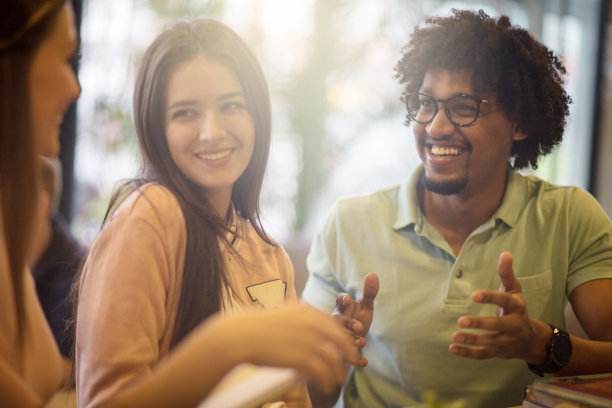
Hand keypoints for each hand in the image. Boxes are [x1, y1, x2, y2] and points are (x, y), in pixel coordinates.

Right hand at [213, 304, 359, 393]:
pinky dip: (327, 381)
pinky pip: (322, 372)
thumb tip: (313, 323)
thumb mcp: (284, 313)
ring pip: (333, 359)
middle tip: (352, 363)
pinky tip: (326, 386)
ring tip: (338, 380)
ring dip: (338, 372)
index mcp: (308, 312)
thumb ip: (301, 316)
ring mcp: (307, 341)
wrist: (242, 336)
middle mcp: (311, 325)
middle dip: (349, 354)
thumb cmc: (259, 327)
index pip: (335, 325)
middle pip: (341, 341)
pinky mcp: (300, 359)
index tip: (347, 347)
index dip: (344, 337)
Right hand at [332, 273, 378, 365]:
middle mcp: (337, 322)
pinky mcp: (342, 353)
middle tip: (359, 327)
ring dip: (351, 341)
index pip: (340, 301)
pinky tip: (364, 362)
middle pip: (339, 321)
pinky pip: (347, 358)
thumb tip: (373, 274)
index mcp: (342, 309)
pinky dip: (356, 360)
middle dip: (348, 324)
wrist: (347, 343)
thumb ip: (369, 293)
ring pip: (341, 339)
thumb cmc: (356, 319)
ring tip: (362, 342)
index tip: (348, 299)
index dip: (343, 299)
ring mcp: (337, 338)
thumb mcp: (365, 306)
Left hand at [448, 252, 549, 362]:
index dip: (490, 298)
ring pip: (489, 342)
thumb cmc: (517, 309)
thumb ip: (507, 273)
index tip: (474, 295)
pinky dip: (467, 353)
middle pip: (497, 325)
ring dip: (471, 340)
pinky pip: (483, 354)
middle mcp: (513, 325)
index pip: (504, 301)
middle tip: (460, 321)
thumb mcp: (514, 290)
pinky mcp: (498, 352)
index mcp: (516, 307)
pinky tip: (452, 348)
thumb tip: (506, 253)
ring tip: (454, 335)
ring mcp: (506, 341)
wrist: (531, 339)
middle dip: (479, 324)